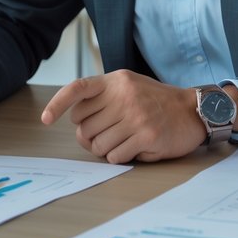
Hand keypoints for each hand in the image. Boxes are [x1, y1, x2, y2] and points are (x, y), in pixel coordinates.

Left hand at [40, 70, 205, 162]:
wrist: (192, 111)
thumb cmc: (155, 102)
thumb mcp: (128, 87)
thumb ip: (102, 100)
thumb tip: (79, 131)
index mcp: (115, 81)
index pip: (77, 89)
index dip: (57, 104)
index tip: (45, 119)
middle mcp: (123, 96)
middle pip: (84, 127)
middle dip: (92, 137)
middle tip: (110, 135)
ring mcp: (135, 116)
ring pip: (98, 145)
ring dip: (107, 149)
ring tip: (124, 141)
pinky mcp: (147, 136)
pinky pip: (115, 156)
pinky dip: (120, 157)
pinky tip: (135, 148)